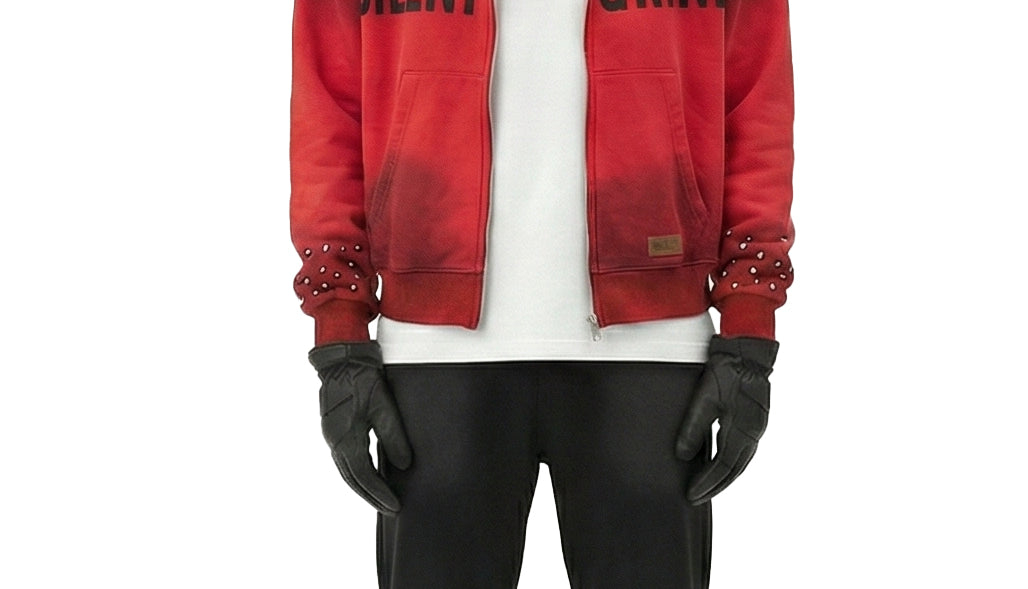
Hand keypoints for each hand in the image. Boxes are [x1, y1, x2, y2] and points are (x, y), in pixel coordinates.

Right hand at [309, 341, 412, 513]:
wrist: (341, 356)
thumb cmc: (361, 377)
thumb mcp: (383, 406)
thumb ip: (393, 436)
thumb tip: (404, 465)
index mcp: (345, 437)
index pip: (364, 476)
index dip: (380, 493)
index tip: (395, 506)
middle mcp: (334, 440)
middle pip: (352, 478)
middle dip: (371, 496)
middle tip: (390, 509)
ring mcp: (332, 434)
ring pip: (347, 470)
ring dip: (363, 486)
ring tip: (381, 498)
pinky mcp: (335, 427)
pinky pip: (345, 458)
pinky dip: (357, 472)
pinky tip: (369, 475)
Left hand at [675, 335, 778, 504]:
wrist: (748, 349)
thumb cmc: (728, 369)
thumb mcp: (706, 397)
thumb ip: (694, 426)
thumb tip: (682, 455)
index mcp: (743, 429)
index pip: (724, 467)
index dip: (707, 483)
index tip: (691, 495)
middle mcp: (754, 432)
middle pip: (734, 470)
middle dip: (715, 486)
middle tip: (696, 498)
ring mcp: (756, 427)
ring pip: (740, 462)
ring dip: (723, 477)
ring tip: (705, 487)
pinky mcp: (754, 420)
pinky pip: (742, 450)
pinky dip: (730, 463)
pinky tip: (719, 464)